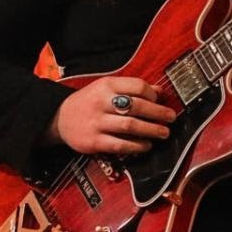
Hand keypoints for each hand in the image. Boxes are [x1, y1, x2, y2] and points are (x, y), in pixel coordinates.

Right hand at [46, 75, 175, 154]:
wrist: (60, 118)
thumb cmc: (90, 102)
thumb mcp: (107, 88)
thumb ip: (132, 89)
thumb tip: (160, 91)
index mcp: (106, 85)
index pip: (137, 86)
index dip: (153, 94)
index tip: (160, 101)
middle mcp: (102, 102)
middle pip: (137, 107)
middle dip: (158, 113)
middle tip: (171, 118)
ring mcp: (97, 123)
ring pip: (130, 126)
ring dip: (151, 130)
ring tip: (164, 133)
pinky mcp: (94, 141)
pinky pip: (120, 144)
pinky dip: (136, 146)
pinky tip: (146, 146)